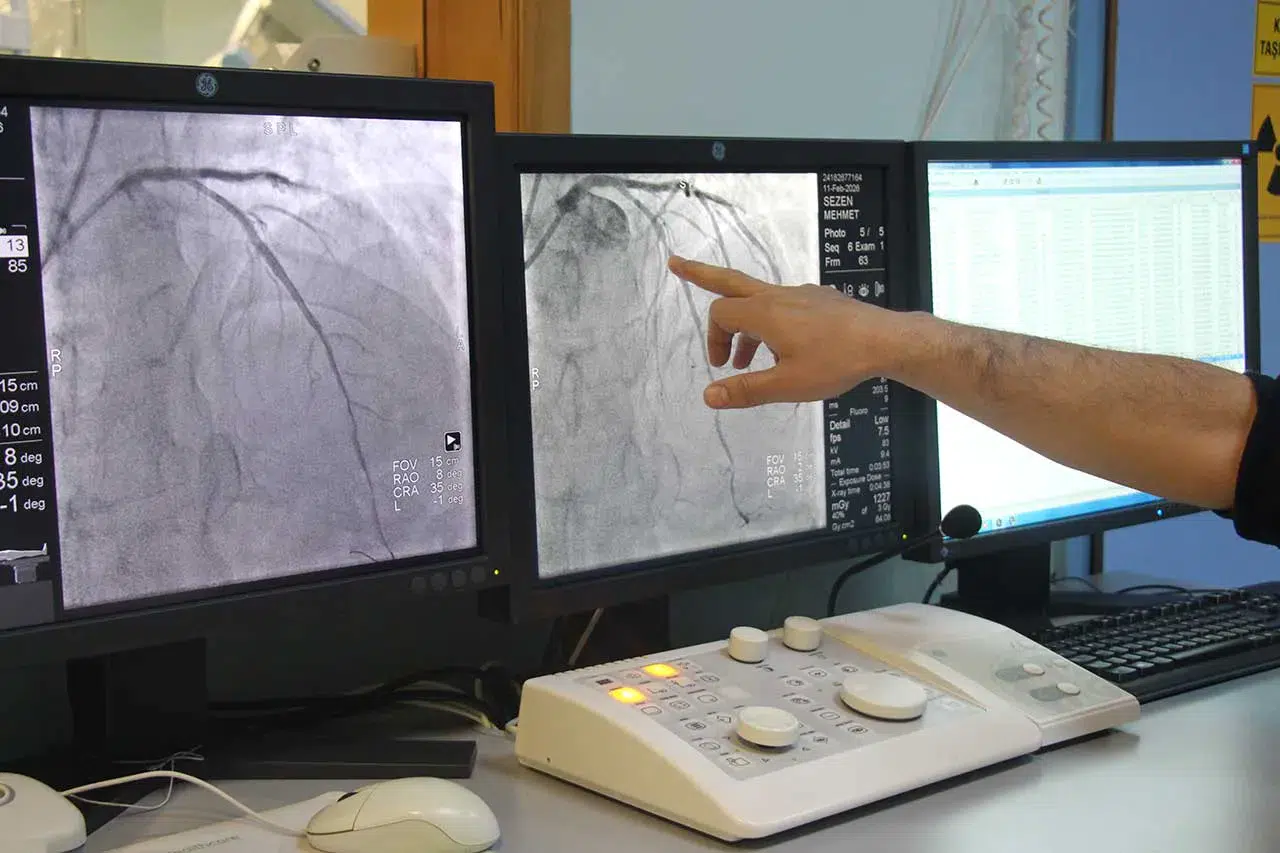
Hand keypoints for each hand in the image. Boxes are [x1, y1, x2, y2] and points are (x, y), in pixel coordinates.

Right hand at [667, 255, 896, 408]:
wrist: (885, 341)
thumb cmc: (836, 363)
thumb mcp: (787, 385)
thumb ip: (746, 389)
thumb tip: (708, 396)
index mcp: (765, 313)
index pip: (721, 314)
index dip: (713, 339)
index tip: (722, 366)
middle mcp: (778, 296)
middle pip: (730, 281)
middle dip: (700, 274)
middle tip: (675, 263)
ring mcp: (801, 295)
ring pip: (760, 301)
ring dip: (746, 325)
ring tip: (748, 359)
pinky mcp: (820, 300)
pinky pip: (785, 306)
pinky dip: (773, 324)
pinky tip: (788, 351)